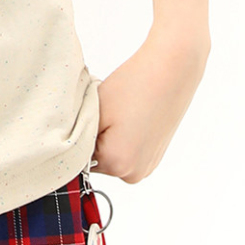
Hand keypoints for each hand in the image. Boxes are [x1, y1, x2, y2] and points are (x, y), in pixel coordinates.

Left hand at [90, 26, 208, 183]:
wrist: (170, 70)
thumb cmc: (133, 85)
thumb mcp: (95, 110)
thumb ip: (81, 136)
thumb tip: (74, 149)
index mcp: (117, 164)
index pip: (81, 158)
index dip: (80, 134)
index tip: (88, 116)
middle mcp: (134, 173)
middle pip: (98, 159)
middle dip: (95, 137)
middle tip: (104, 111)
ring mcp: (147, 166)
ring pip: (112, 154)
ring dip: (109, 137)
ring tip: (119, 112)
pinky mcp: (155, 155)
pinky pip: (128, 150)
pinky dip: (124, 136)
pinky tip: (130, 116)